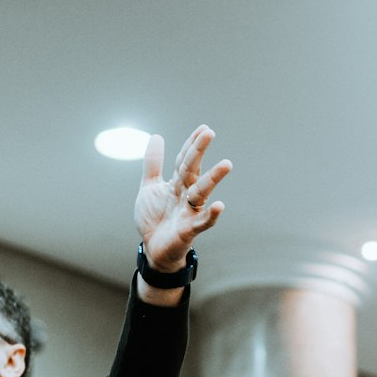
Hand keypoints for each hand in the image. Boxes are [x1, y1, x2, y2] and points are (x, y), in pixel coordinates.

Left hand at [135, 125, 231, 270]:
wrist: (153, 248)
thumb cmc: (155, 217)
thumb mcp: (149, 187)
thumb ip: (153, 164)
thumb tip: (157, 136)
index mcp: (177, 183)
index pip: (184, 160)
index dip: (191, 145)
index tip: (203, 128)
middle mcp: (186, 194)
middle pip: (192, 170)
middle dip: (198, 152)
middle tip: (209, 132)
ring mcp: (189, 211)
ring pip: (201, 192)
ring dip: (213, 178)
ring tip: (227, 164)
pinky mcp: (188, 230)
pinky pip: (201, 222)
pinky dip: (210, 215)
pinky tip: (219, 206)